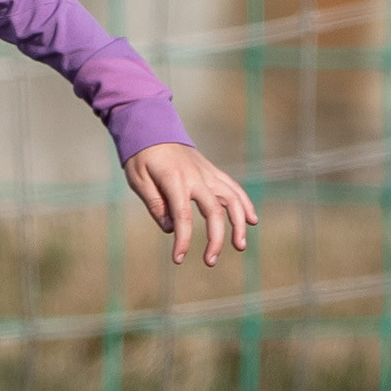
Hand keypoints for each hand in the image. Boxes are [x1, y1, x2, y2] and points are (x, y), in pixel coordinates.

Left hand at [123, 142, 258, 269]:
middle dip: (215, 238)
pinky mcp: (213, 172)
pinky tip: (252, 220)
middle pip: (214, 211)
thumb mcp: (138, 180)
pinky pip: (234, 189)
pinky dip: (245, 204)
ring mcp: (208, 173)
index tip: (179, 259)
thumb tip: (170, 229)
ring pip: (232, 199)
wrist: (152, 128)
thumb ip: (155, 204)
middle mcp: (197, 177)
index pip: (182, 215)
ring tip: (240, 245)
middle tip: (210, 261)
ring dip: (239, 223)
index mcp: (174, 180)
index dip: (183, 239)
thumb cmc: (141, 157)